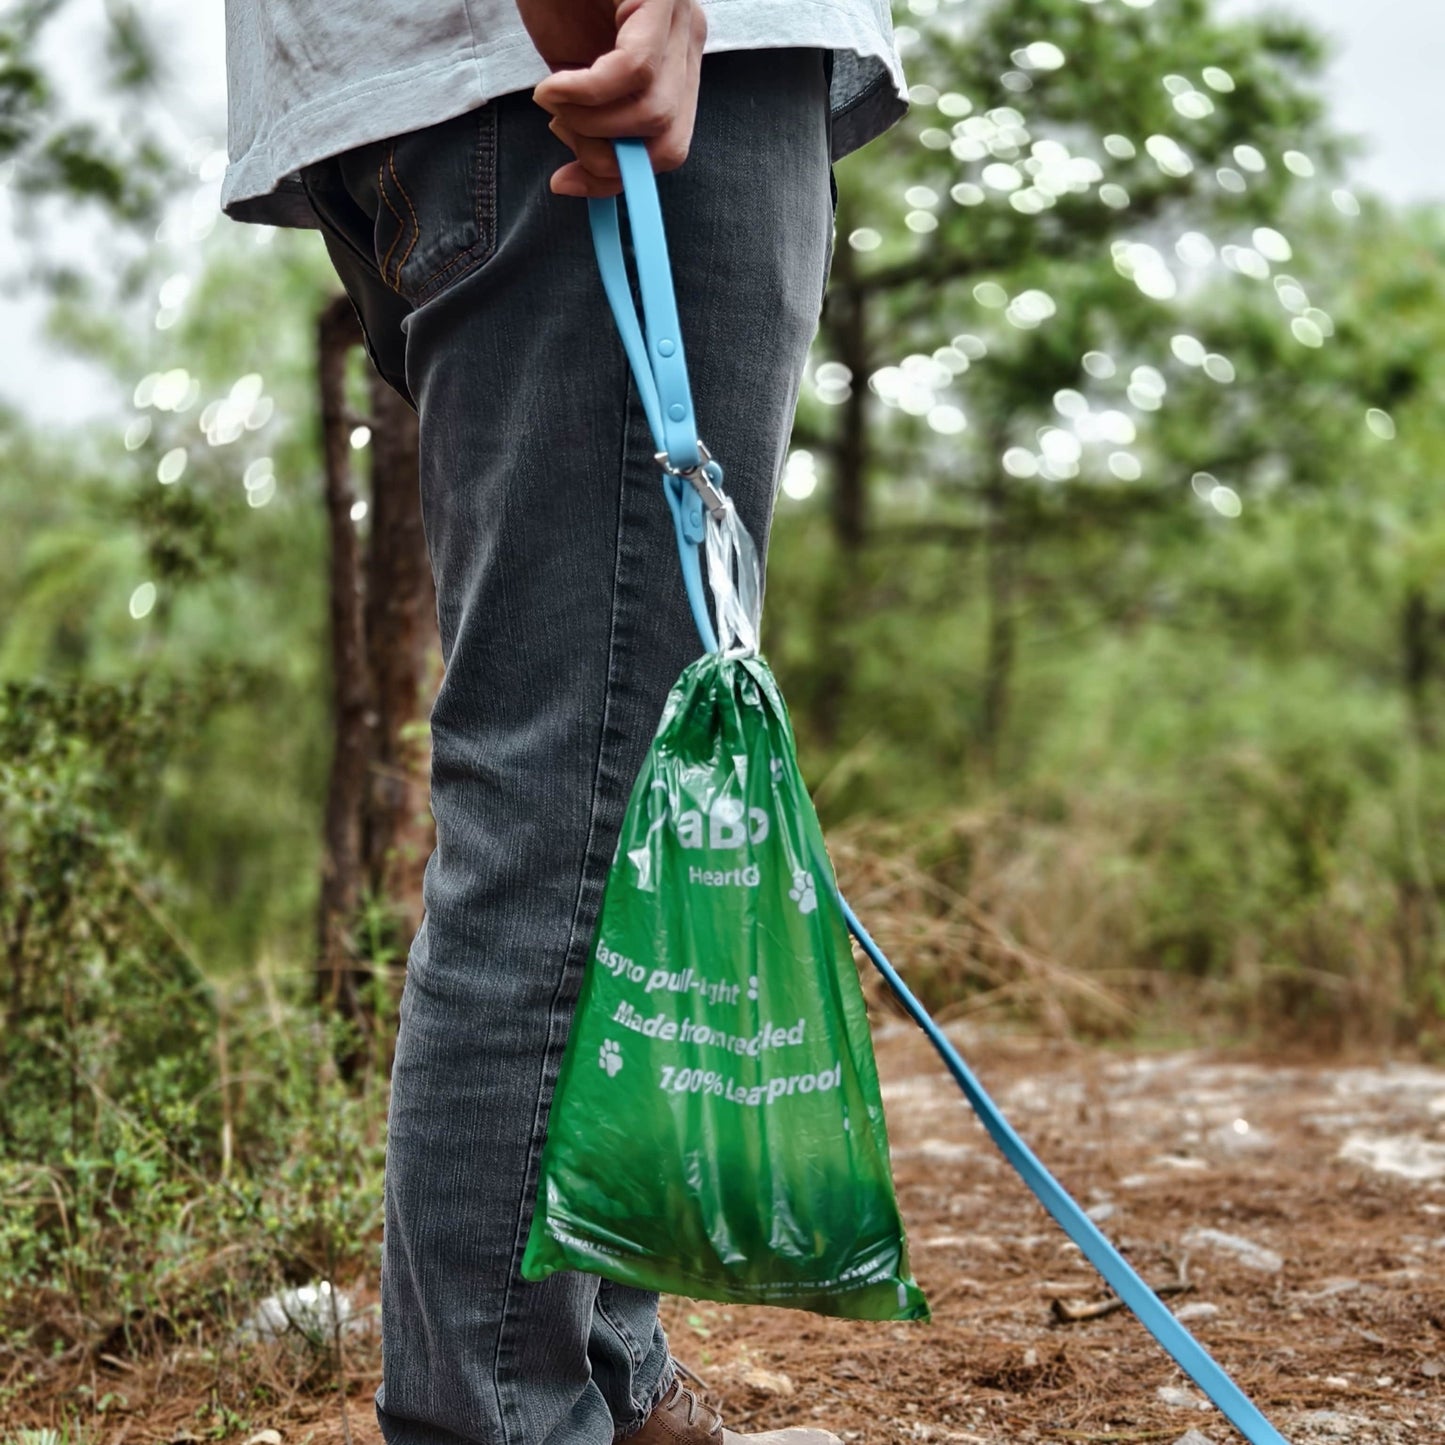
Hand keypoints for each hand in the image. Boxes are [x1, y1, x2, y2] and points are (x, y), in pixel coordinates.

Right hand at [515, 0, 706, 196]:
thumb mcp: (574, 74)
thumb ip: (589, 122)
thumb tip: (577, 182)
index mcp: (675, 61)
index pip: (671, 146)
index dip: (622, 178)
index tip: (569, 182)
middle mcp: (687, 37)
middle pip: (668, 140)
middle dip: (607, 155)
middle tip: (560, 126)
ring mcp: (678, 15)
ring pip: (653, 113)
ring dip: (588, 122)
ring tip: (552, 94)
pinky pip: (634, 70)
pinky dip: (584, 92)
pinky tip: (551, 85)